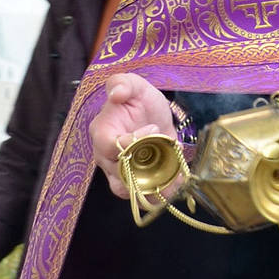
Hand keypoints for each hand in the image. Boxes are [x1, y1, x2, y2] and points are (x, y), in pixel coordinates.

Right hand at [90, 72, 175, 197]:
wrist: (151, 114)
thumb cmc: (138, 99)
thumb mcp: (133, 84)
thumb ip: (122, 83)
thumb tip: (115, 93)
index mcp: (102, 132)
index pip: (109, 145)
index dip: (130, 141)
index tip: (154, 128)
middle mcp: (106, 156)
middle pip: (117, 173)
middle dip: (143, 170)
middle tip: (167, 159)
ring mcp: (119, 171)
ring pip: (127, 190)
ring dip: (150, 188)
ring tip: (172, 180)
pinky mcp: (137, 179)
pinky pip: (142, 195)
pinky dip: (159, 193)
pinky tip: (175, 184)